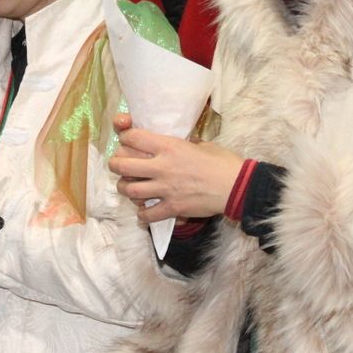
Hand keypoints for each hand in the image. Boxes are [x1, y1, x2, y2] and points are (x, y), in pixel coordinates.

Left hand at [109, 120, 243, 222]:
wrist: (236, 186)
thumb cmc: (223, 162)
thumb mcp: (201, 144)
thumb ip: (184, 145)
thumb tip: (178, 145)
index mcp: (169, 146)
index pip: (132, 137)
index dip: (124, 137)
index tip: (125, 140)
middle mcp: (162, 166)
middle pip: (122, 165)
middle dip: (115, 165)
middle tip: (118, 166)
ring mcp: (165, 189)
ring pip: (130, 190)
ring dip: (125, 189)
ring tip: (129, 188)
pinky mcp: (172, 207)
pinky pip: (147, 215)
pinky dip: (142, 215)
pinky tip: (144, 213)